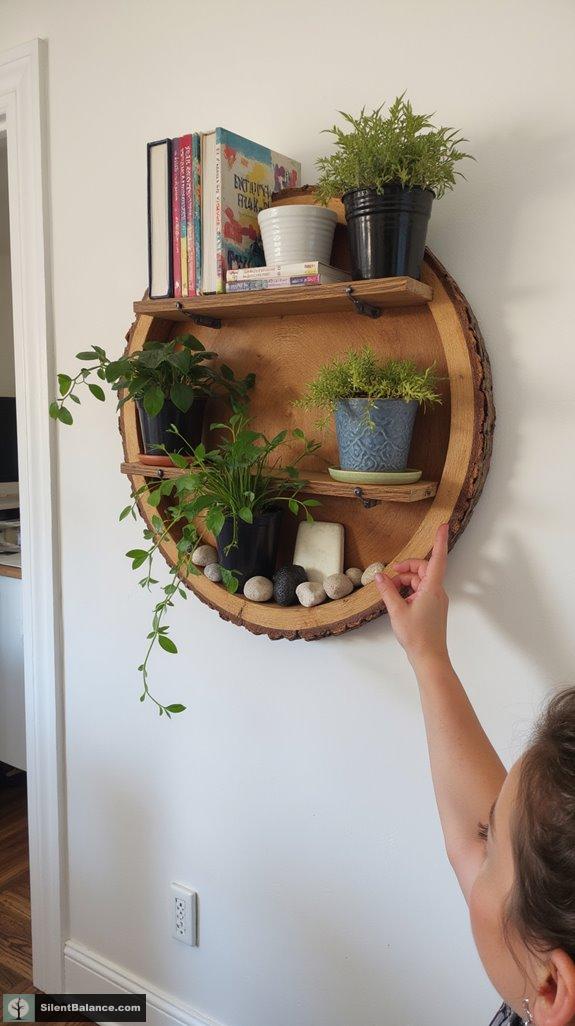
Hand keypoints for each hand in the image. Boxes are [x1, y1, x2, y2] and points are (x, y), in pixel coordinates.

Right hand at [375, 523, 449, 669]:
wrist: (429, 658)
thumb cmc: (417, 637)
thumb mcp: (396, 611)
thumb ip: (387, 591)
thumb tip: (380, 576)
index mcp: (432, 589)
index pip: (437, 559)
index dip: (440, 541)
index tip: (443, 526)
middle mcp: (437, 592)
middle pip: (423, 570)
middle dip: (405, 570)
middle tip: (388, 578)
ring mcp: (436, 600)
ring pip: (419, 581)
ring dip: (404, 583)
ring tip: (389, 594)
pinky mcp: (432, 607)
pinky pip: (420, 591)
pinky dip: (408, 592)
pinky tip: (396, 601)